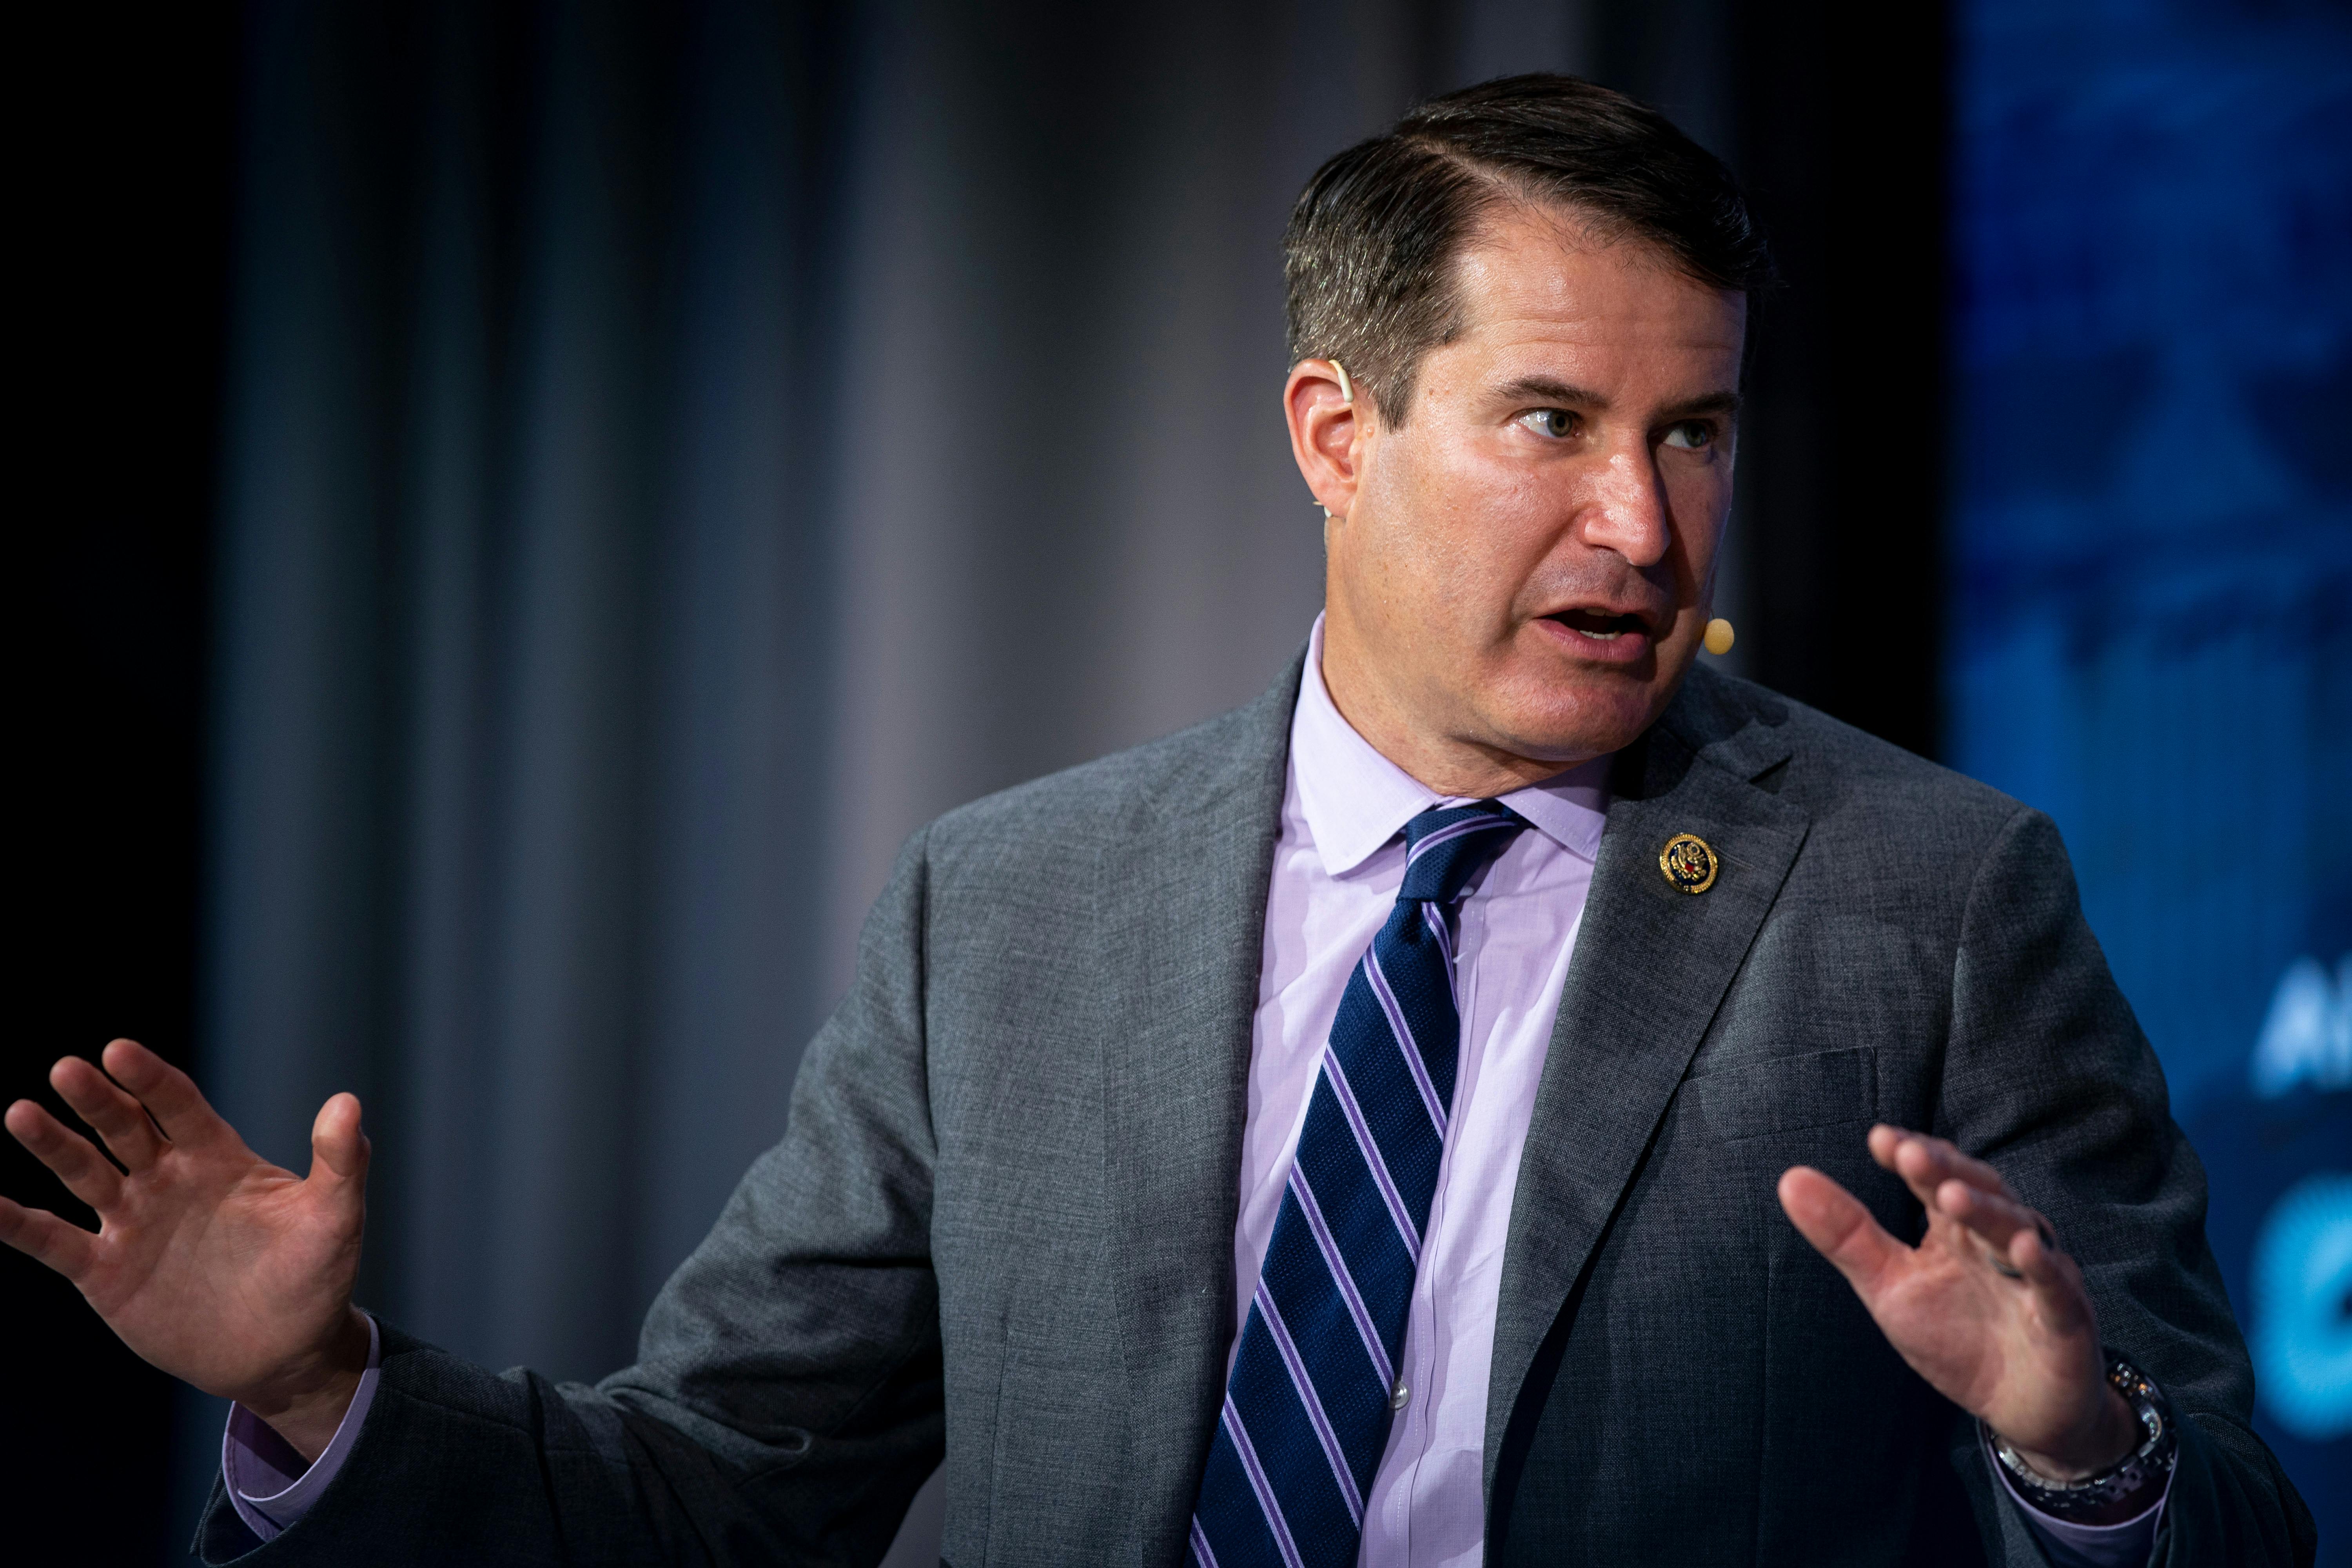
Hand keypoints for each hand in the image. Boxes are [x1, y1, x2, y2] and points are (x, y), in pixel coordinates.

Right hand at [2, 1039, 371, 1459]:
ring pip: (82, 1172)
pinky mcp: (105, 1272)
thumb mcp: (335, 1219)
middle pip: (124, 1128)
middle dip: (97, 1098)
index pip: (178, 1105)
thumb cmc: (315, 1278)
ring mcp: (132, 1223)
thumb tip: (348, 1101)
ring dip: (52, 1144)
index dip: (150, 1077)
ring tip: (21, 1112)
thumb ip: (340, 1161)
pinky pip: (53, 1240)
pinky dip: (17, 1224)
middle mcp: (167, 1180)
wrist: (286, 1352)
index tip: (120, 1050)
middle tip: (67, 1069)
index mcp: (218, 1159)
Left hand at [1779, 1126, 2139, 1493]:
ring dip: (1987, 1211)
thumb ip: (1847, 1236)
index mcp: (1954, 1229)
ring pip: (2017, 1231)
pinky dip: (2044, 1268)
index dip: (1912, 1157)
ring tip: (1951, 1195)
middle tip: (1910, 1153)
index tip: (1880, 1139)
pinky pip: (2059, 1288)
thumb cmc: (1956, 1338)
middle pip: (1977, 1192)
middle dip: (1945, 1171)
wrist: (2019, 1408)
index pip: (1933, 1180)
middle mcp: (1998, 1241)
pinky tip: (2023, 1250)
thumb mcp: (1890, 1287)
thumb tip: (1790, 1178)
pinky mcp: (2067, 1318)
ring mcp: (2036, 1276)